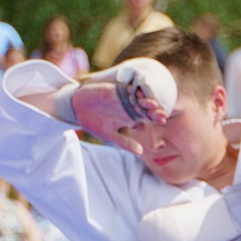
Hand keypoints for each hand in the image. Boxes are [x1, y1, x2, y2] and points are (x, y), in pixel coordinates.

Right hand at [56, 58, 177, 139]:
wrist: (76, 109)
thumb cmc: (94, 123)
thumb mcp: (109, 135)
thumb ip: (125, 142)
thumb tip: (141, 152)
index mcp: (130, 117)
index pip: (146, 117)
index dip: (155, 117)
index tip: (163, 120)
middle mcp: (129, 106)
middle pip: (145, 107)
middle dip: (154, 109)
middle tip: (162, 114)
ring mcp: (122, 97)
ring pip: (137, 97)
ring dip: (145, 99)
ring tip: (152, 104)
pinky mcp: (113, 90)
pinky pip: (125, 88)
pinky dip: (132, 89)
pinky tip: (138, 91)